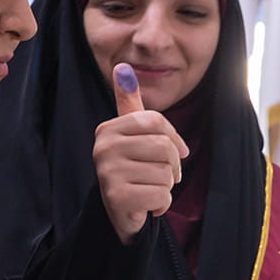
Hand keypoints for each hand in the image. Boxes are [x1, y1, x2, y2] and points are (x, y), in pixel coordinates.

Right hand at [92, 63, 188, 243]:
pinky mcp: (117, 197)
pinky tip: (146, 205)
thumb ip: (129, 103)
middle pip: (163, 146)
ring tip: (148, 189)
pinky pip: (161, 195)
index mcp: (107, 129)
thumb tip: (123, 67)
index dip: (174, 139)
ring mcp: (107, 172)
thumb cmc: (132, 169)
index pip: (156, 121)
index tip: (176, 152)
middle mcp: (103, 148)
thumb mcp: (131, 135)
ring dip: (166, 187)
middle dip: (172, 166)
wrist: (118, 212)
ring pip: (165, 173)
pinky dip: (161, 204)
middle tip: (161, 176)